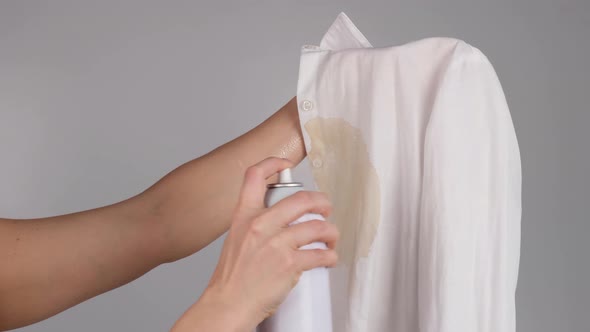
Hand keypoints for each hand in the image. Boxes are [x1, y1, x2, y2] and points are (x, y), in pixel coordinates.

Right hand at [171, 157, 338, 331]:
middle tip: (326, 209)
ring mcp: (276, 244)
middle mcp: (260, 225)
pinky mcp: (290, 264)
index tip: (286, 164)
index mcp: (244, 216)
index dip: (273, 163)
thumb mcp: (236, 239)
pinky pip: (321, 254)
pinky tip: (329, 258)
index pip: (255, 176)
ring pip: (317, 227)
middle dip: (322, 202)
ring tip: (331, 239)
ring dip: (331, 232)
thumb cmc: (231, 278)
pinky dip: (330, 256)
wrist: (227, 304)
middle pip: (301, 199)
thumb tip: (280, 219)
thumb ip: (254, 225)